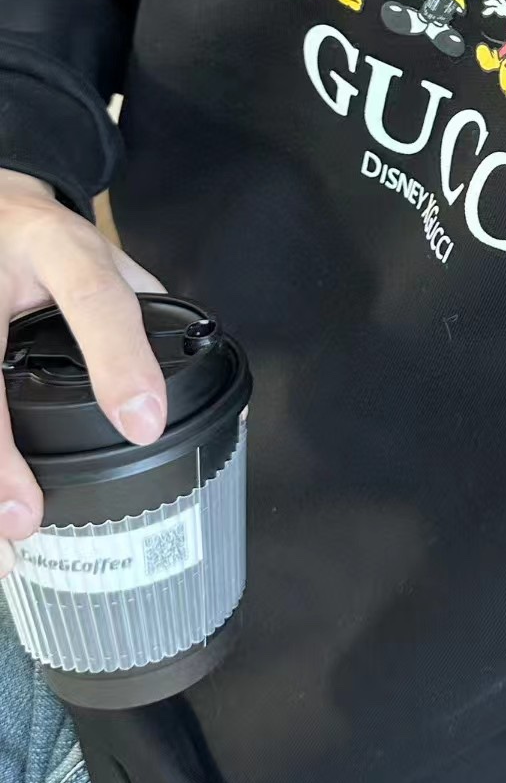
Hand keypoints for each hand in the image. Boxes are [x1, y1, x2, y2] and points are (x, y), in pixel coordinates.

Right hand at [0, 171, 166, 577]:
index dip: (119, 360)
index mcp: (59, 248)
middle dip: (0, 448)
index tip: (143, 424)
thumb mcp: (102, 257)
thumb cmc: (53, 245)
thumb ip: (144, 309)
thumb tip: (207, 369)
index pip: (94, 297)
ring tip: (2, 537)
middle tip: (23, 517)